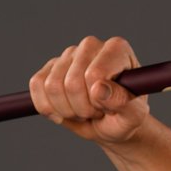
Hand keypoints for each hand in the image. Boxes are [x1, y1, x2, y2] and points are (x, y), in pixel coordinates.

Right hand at [28, 35, 149, 144]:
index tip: (110, 107)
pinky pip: (36, 86)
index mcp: (117, 49)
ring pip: (52, 86)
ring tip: (84, 111)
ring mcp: (68, 55)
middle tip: (97, 111)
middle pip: (72, 83)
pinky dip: (48, 107)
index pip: (94, 74)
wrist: (110, 125)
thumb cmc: (125, 117)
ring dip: (67, 110)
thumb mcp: (134, 116)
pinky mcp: (49, 67)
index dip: (98, 101)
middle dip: (83, 109)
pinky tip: (64, 111)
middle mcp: (91, 45)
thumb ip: (123, 102)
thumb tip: (98, 90)